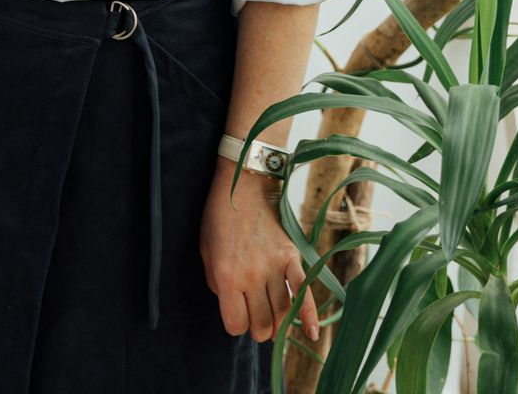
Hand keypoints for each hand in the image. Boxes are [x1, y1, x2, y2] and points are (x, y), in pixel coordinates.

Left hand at [199, 158, 318, 345]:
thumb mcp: (206, 251)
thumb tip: (231, 305)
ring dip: (278, 326)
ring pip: (282, 313)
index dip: (234, 325)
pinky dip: (309, 316)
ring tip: (273, 326)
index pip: (235, 323)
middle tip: (255, 323)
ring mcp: (274, 267)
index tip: (235, 317)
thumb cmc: (218, 218)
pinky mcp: (292, 258)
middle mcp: (252, 276)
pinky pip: (304, 292)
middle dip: (257, 330)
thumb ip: (216, 283)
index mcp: (227, 276)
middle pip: (261, 323)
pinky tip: (311, 333)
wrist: (243, 186)